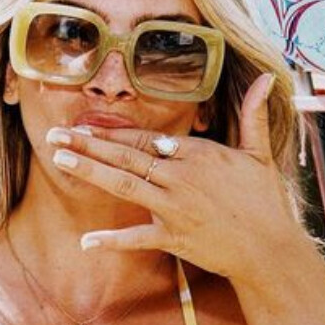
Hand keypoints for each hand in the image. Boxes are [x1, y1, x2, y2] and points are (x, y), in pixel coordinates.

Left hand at [46, 74, 303, 280]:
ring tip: (60, 159)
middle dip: (88, 144)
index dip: (110, 134)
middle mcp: (179, 177)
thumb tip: (263, 77)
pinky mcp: (173, 238)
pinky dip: (111, 241)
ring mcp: (174, 208)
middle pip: (125, 156)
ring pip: (123, 185)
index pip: (144, 140)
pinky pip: (137, 238)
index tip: (82, 127)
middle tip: (55, 135)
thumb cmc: (265, 200)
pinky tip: (86, 242)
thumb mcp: (259, 153)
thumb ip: (254, 114)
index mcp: (196, 154)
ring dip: (89, 171)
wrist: (270, 248)